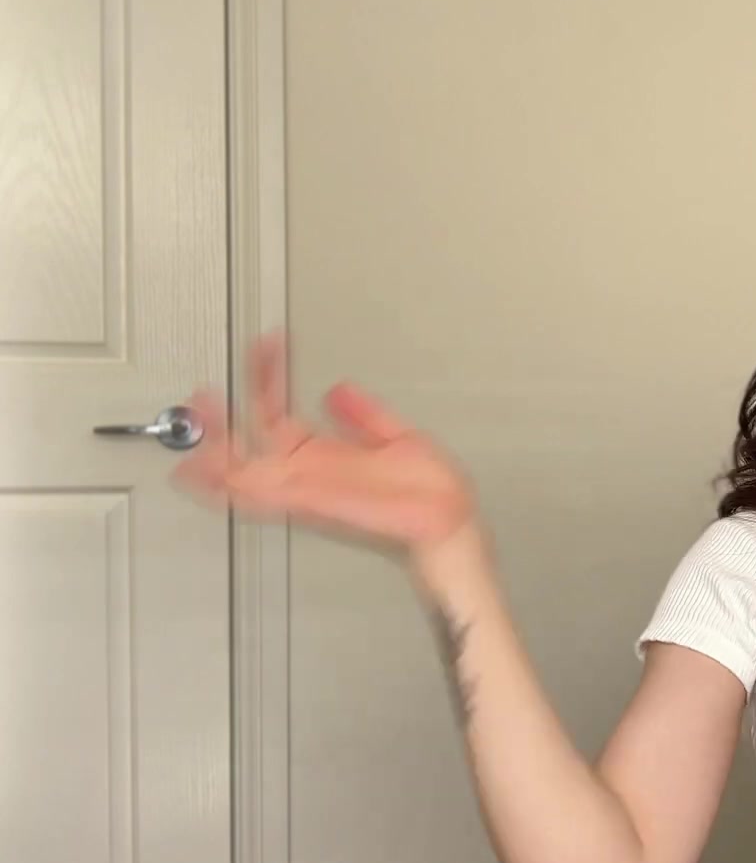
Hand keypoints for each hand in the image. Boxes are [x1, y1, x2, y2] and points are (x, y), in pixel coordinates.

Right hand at [172, 332, 475, 554]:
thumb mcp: (395, 437)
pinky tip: (216, 462)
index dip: (269, 375)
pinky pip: (261, 492)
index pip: (279, 410)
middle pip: (246, 443)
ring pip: (242, 467)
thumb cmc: (429, 491)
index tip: (267, 343)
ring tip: (201, 411)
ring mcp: (305, 488)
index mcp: (322, 455)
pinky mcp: (310, 501)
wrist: (449, 519)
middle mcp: (306, 473)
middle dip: (218, 420)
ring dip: (217, 442)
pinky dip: (233, 479)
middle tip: (200, 393)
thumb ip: (364, 415)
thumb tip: (339, 389)